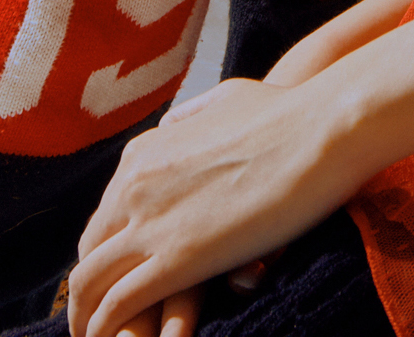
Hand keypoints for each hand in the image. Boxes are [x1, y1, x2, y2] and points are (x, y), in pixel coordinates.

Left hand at [66, 78, 356, 336]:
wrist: (323, 128)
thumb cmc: (290, 110)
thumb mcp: (227, 99)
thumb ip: (194, 116)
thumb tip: (174, 124)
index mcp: (145, 153)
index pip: (104, 216)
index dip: (106, 252)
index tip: (116, 276)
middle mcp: (135, 185)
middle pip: (90, 253)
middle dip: (90, 291)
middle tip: (101, 320)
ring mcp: (152, 222)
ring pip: (92, 285)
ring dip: (91, 319)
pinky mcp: (176, 258)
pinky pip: (121, 306)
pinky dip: (110, 330)